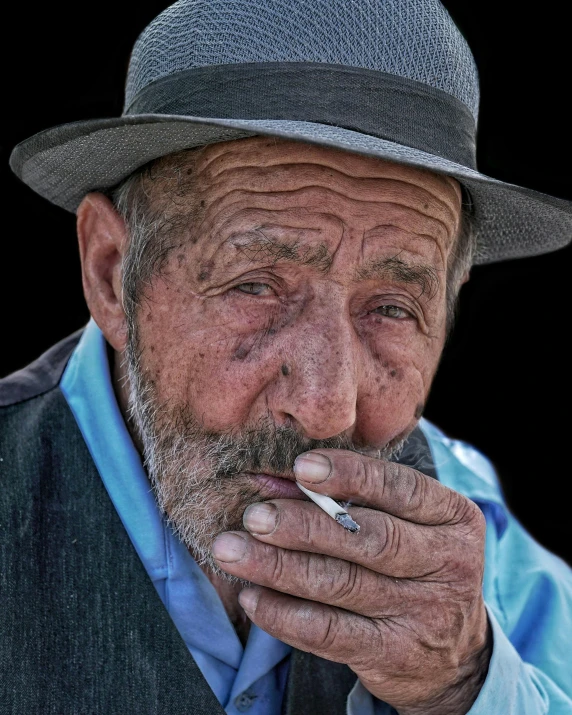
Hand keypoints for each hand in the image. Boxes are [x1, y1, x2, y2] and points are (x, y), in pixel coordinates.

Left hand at [212, 450, 491, 714]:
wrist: (452, 655)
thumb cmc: (412, 565)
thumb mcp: (399, 523)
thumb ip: (342, 497)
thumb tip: (269, 479)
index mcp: (453, 518)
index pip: (401, 488)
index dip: (350, 474)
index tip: (301, 467)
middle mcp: (448, 564)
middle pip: (369, 538)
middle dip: (305, 525)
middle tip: (255, 516)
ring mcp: (424, 612)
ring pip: (341, 583)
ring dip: (279, 566)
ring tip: (233, 550)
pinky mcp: (394, 654)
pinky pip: (329, 632)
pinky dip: (284, 614)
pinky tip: (252, 597)